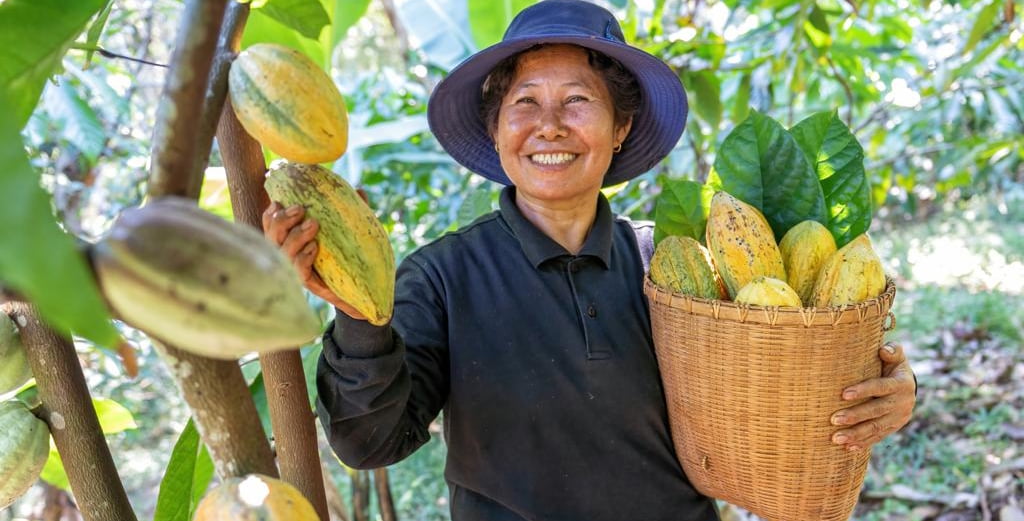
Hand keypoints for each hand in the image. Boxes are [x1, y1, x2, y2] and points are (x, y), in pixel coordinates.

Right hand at [261, 201, 367, 320]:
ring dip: (295, 236)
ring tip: (313, 224)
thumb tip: (359, 189)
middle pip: (271, 238)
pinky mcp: (310, 286)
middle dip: (281, 221)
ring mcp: (298, 272)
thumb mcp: (350, 231)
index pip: (272, 227)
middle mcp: (290, 257)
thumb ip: (351, 211)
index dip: (270, 215)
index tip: (279, 202)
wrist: (363, 292)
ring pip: (283, 253)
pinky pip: (299, 272)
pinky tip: (314, 248)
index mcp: (293, 242)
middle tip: (300, 210)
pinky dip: (303, 258)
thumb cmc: (351, 258)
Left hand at [830, 342, 915, 450]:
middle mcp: (902, 403)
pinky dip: (863, 443)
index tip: (843, 394)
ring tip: (835, 438)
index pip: (880, 387)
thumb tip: (884, 349)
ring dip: (856, 435)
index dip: (863, 391)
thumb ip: (893, 351)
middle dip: (854, 416)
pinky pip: (878, 437)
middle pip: (876, 411)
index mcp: (901, 384)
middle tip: (833, 420)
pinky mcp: (893, 427)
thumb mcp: (896, 357)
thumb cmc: (892, 366)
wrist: (908, 385)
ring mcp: (898, 418)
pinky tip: (848, 448)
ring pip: (876, 428)